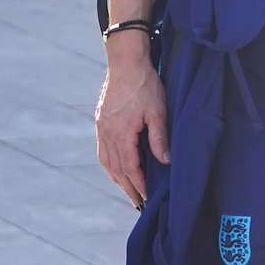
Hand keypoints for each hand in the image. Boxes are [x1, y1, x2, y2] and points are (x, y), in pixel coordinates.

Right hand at [94, 37, 168, 208]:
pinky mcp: (100, 121)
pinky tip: (116, 168)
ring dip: (117, 178)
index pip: (130, 167)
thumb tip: (164, 161)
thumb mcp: (158, 111)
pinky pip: (102, 150)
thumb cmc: (145, 84)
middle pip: (116, 168)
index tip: (147, 198)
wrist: (125, 62)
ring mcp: (102, 127)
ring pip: (106, 161)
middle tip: (138, 202)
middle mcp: (107, 133)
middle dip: (128, 187)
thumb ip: (159, 138)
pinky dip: (109, 163)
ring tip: (128, 190)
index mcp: (121, 132)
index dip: (139, 184)